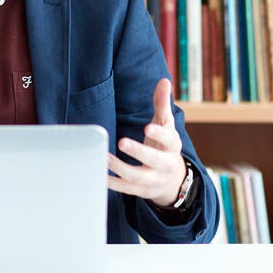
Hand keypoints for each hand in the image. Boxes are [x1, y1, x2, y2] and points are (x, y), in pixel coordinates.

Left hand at [107, 78, 186, 207]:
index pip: (169, 139)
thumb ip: (161, 103)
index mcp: (172, 146)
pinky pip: (126, 189)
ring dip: (121, 169)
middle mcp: (165, 164)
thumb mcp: (165, 125)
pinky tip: (100, 174)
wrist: (172, 180)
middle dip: (139, 152)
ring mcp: (154, 180)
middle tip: (122, 142)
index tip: (148, 127)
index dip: (160, 134)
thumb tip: (164, 81)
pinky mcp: (142, 191)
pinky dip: (113, 184)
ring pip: (138, 177)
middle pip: (155, 160)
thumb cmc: (163, 145)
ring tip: (105, 157)